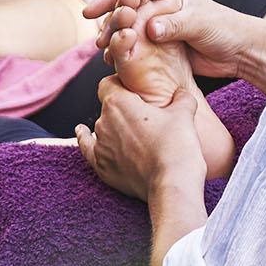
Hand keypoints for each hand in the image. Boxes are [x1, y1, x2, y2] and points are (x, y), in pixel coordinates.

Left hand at [77, 75, 208, 199]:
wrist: (171, 183)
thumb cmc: (176, 145)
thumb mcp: (184, 113)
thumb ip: (180, 98)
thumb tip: (180, 94)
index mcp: (118, 102)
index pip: (109, 82)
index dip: (121, 84)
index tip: (134, 90)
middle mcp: (104, 121)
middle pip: (109, 106)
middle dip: (124, 109)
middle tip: (146, 118)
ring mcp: (101, 145)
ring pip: (103, 127)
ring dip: (115, 127)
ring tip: (135, 134)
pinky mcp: (101, 167)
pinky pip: (87, 148)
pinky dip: (85, 139)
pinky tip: (82, 131)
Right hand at [83, 0, 250, 79]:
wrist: (239, 52)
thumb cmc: (225, 28)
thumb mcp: (200, 23)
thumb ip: (175, 25)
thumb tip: (150, 29)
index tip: (95, 9)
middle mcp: (159, 6)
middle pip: (126, 7)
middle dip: (110, 19)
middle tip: (100, 36)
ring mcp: (157, 25)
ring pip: (127, 27)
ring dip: (113, 36)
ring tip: (104, 49)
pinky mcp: (159, 46)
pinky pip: (135, 46)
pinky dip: (123, 51)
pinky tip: (113, 61)